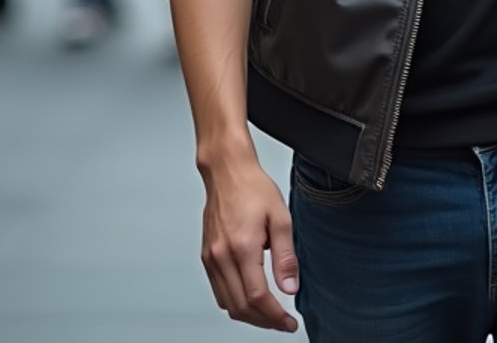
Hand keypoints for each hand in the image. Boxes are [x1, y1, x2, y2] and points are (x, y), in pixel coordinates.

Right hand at [200, 152, 299, 331]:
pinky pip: (219, 291)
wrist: (227, 172)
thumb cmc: (253, 188)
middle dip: (264, 321)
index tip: (289, 323)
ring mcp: (211, 258)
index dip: (275, 316)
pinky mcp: (206, 257)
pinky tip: (250, 299)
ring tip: (270, 314)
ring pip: (228, 304)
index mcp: (242, 247)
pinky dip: (235, 303)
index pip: (258, 297)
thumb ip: (286, 256)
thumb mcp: (281, 217)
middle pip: (241, 307)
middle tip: (283, 323)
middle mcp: (222, 256)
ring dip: (249, 316)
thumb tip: (290, 288)